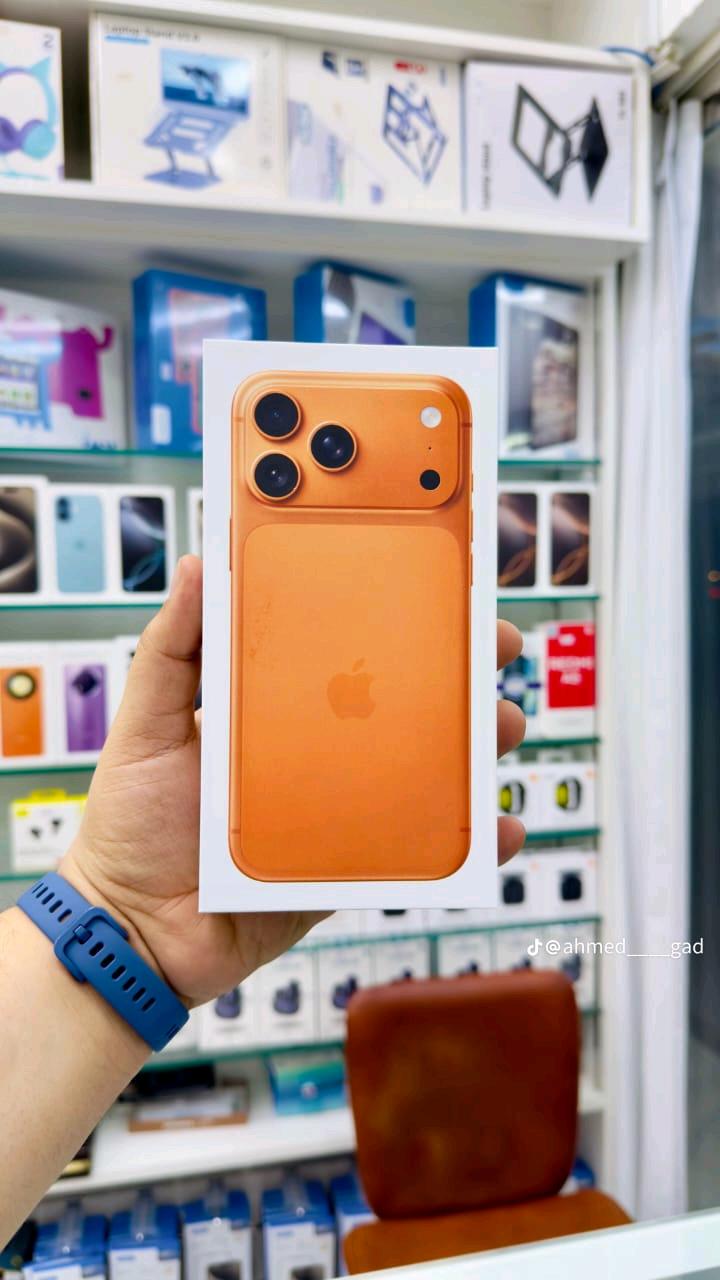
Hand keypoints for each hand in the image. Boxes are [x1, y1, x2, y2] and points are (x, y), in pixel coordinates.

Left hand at [61, 557, 524, 1005]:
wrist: (133, 933)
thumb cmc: (129, 823)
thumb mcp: (145, 724)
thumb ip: (170, 649)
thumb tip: (197, 565)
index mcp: (273, 710)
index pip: (344, 652)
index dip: (392, 621)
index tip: (439, 589)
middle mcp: (315, 754)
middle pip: (399, 708)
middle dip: (455, 678)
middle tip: (493, 652)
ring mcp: (338, 811)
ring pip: (421, 774)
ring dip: (473, 751)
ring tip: (500, 729)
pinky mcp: (348, 866)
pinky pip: (415, 851)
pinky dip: (465, 846)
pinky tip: (497, 830)